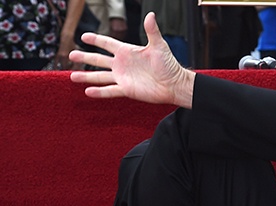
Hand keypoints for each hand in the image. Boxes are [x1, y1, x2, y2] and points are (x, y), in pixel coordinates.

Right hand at [67, 12, 194, 107]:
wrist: (174, 84)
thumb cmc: (169, 65)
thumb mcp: (159, 46)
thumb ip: (152, 31)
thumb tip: (150, 15)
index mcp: (127, 52)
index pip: (107, 43)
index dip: (95, 39)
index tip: (83, 36)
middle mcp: (122, 64)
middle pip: (99, 60)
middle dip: (85, 57)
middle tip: (71, 54)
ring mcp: (123, 77)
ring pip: (100, 76)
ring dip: (86, 76)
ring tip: (72, 75)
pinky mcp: (126, 89)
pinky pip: (110, 90)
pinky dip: (99, 91)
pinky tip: (87, 91)